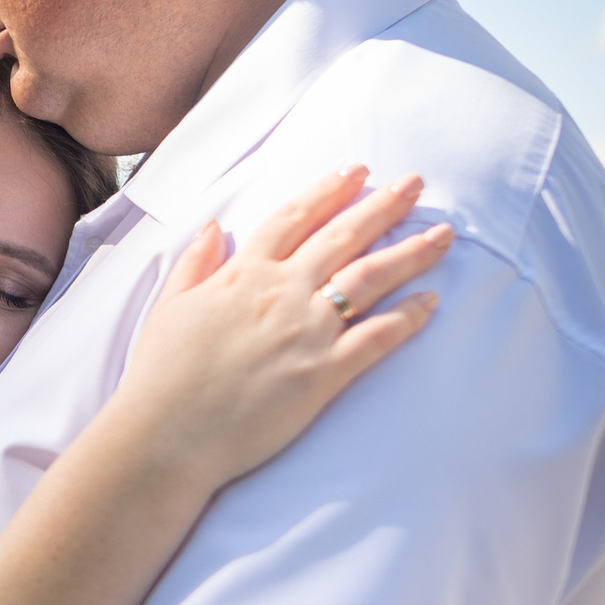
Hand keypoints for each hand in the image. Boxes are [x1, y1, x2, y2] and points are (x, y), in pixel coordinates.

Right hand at [116, 166, 449, 490]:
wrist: (167, 434)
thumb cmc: (161, 375)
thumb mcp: (169, 306)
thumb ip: (195, 263)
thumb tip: (212, 226)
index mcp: (242, 273)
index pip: (294, 217)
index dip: (329, 190)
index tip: (357, 170)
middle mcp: (281, 292)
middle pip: (343, 236)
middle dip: (384, 205)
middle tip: (416, 183)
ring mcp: (306, 332)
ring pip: (370, 278)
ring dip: (411, 252)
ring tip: (443, 235)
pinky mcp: (323, 374)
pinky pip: (377, 337)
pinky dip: (409, 317)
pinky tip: (432, 302)